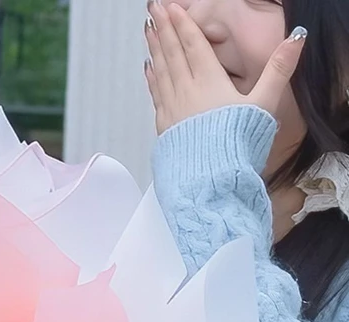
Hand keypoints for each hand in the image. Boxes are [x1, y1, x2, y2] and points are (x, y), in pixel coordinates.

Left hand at [144, 1, 306, 134]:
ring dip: (155, 48)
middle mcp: (186, 92)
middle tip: (154, 10)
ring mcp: (172, 110)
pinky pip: (156, 95)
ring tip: (149, 30)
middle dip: (164, 29)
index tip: (171, 8)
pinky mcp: (164, 128)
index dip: (182, 24)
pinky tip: (149, 68)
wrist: (210, 181)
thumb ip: (279, 69)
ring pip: (161, 71)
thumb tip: (295, 40)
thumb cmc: (235, 146)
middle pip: (173, 53)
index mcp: (209, 82)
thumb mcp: (264, 103)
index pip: (193, 45)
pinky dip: (152, 78)